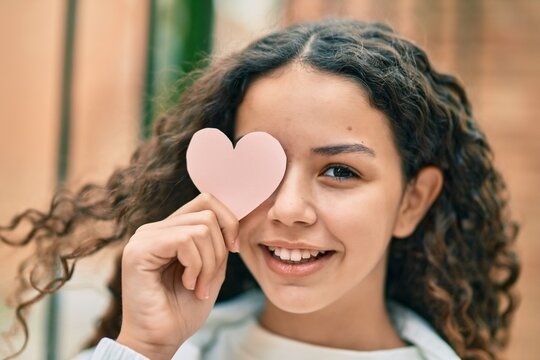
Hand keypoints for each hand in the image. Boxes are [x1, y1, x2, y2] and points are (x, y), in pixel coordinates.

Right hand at [116, 193, 238, 359]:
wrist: (160, 340)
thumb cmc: (183, 310)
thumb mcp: (211, 270)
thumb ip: (217, 242)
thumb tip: (232, 220)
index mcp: (169, 230)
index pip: (206, 201)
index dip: (228, 222)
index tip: (232, 250)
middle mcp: (154, 229)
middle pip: (207, 212)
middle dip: (219, 249)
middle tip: (209, 278)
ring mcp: (144, 237)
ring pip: (200, 228)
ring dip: (208, 263)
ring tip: (197, 286)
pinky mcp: (139, 250)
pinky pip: (185, 241)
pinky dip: (196, 266)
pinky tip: (187, 284)